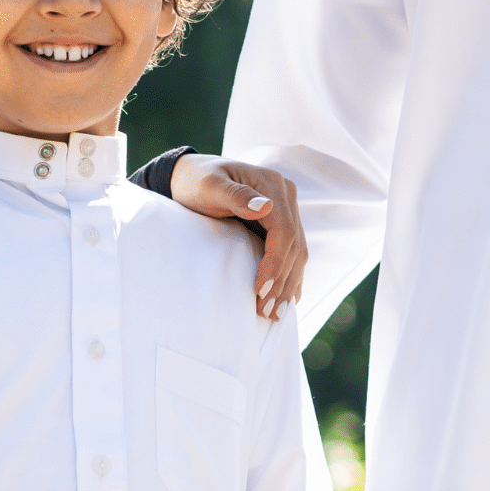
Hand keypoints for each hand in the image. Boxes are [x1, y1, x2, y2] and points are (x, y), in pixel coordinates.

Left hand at [167, 157, 306, 316]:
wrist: (191, 176)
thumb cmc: (195, 182)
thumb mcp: (208, 187)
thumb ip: (234, 195)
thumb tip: (264, 207)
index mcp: (272, 185)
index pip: (284, 230)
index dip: (275, 263)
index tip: (260, 290)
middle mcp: (285, 195)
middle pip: (295, 245)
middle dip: (282, 281)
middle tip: (268, 313)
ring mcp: (286, 209)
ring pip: (298, 252)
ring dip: (289, 284)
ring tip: (275, 314)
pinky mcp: (281, 222)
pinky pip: (293, 252)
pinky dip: (290, 276)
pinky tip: (286, 299)